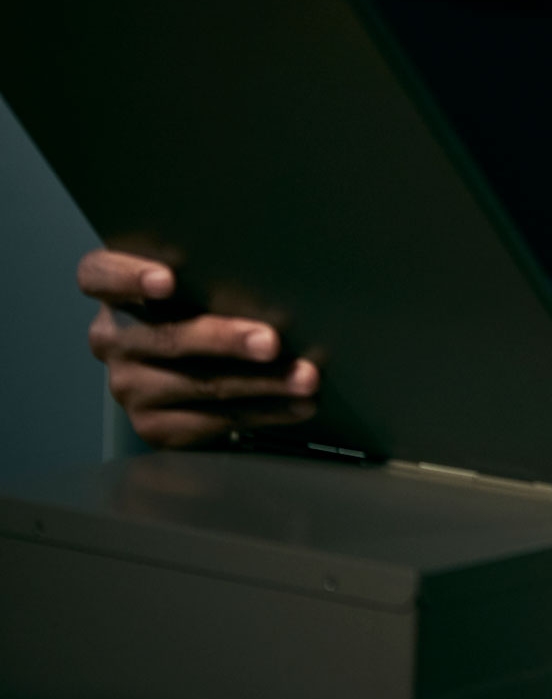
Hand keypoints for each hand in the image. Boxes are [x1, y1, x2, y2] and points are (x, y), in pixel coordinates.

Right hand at [79, 249, 317, 447]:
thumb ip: (216, 274)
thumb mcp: (203, 282)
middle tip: (271, 342)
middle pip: (166, 337)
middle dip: (225, 340)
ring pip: (198, 384)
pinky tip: (298, 405)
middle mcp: (114, 339)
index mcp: (117, 293)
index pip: (100, 275)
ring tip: (305, 377)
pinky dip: (264, 412)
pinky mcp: (152, 424)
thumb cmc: (206, 303)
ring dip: (261, 383)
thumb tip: (279, 273)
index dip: (129, 276)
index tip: (167, 280)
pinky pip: (213, 421)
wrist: (194, 364)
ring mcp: (128, 385)